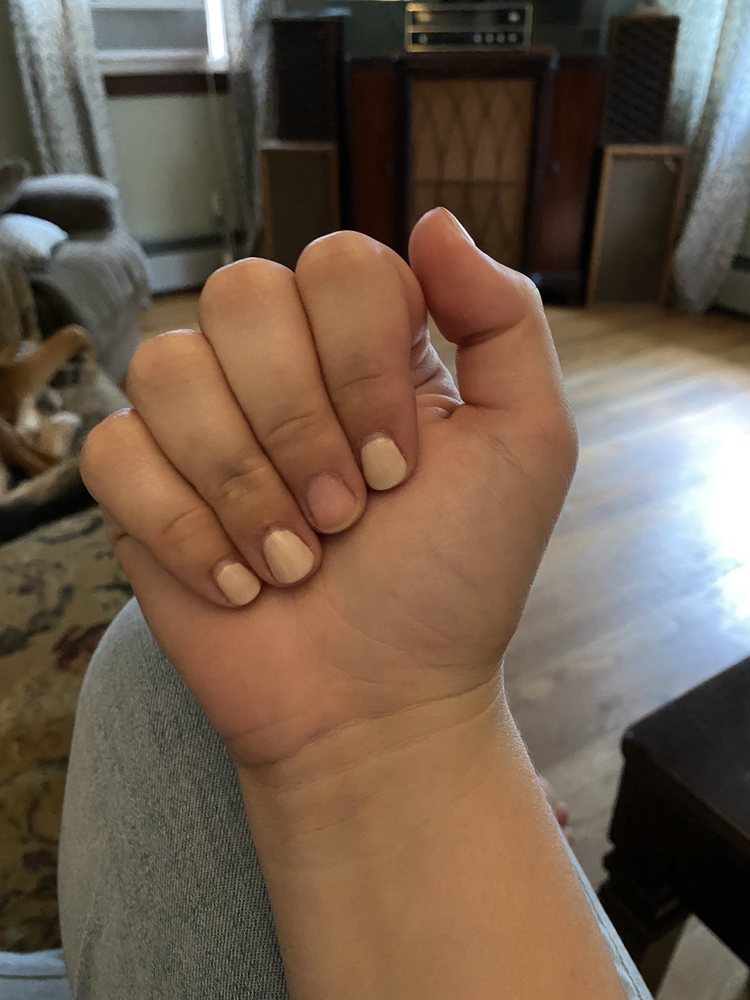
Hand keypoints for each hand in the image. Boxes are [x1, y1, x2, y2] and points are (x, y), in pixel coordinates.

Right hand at [81, 209, 576, 773]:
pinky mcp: (138, 487)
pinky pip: (116, 452)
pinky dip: (184, 529)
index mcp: (366, 341)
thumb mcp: (525, 444)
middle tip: (347, 514)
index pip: (338, 265)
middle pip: (242, 295)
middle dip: (301, 423)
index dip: (363, 364)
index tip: (399, 467)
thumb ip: (503, 318)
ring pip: (169, 368)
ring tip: (295, 559)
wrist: (379, 699)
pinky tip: (237, 581)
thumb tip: (433, 219)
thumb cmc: (455, 578)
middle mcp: (277, 365)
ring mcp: (202, 423)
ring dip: (244, 484)